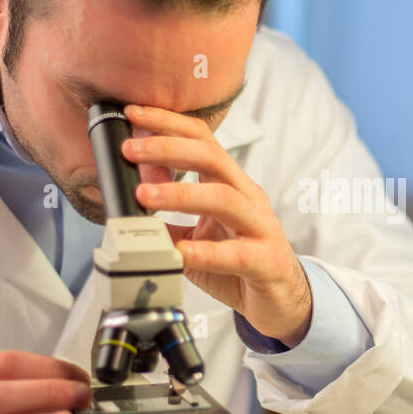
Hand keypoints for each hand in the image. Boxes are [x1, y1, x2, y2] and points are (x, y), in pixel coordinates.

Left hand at [121, 104, 312, 346]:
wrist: (281, 300)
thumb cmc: (241, 262)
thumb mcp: (199, 234)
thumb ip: (171, 216)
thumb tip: (136, 194)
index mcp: (232, 184)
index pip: (202, 140)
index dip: (169, 123)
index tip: (134, 114)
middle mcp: (248, 198)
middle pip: (211, 157)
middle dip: (168, 148)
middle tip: (130, 149)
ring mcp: (260, 227)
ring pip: (223, 198)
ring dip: (179, 194)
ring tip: (143, 195)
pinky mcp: (265, 261)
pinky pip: (235, 253)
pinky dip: (206, 252)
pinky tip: (181, 253)